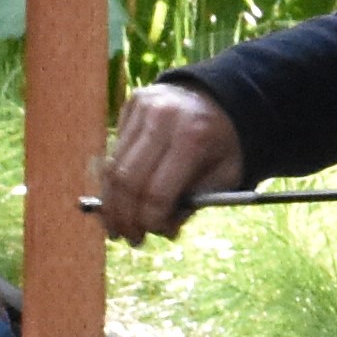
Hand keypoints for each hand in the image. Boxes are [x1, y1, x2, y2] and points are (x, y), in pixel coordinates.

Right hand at [95, 82, 242, 241]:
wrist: (219, 99)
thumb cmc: (223, 145)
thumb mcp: (224, 177)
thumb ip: (195, 203)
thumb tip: (162, 230)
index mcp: (193, 137)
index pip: (157, 191)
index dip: (150, 220)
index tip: (152, 235)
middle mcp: (163, 118)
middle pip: (128, 180)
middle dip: (125, 216)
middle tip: (128, 238)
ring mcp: (144, 107)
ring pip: (114, 166)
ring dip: (112, 202)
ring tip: (116, 225)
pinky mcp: (131, 104)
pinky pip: (115, 150)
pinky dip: (114, 179)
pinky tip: (120, 197)